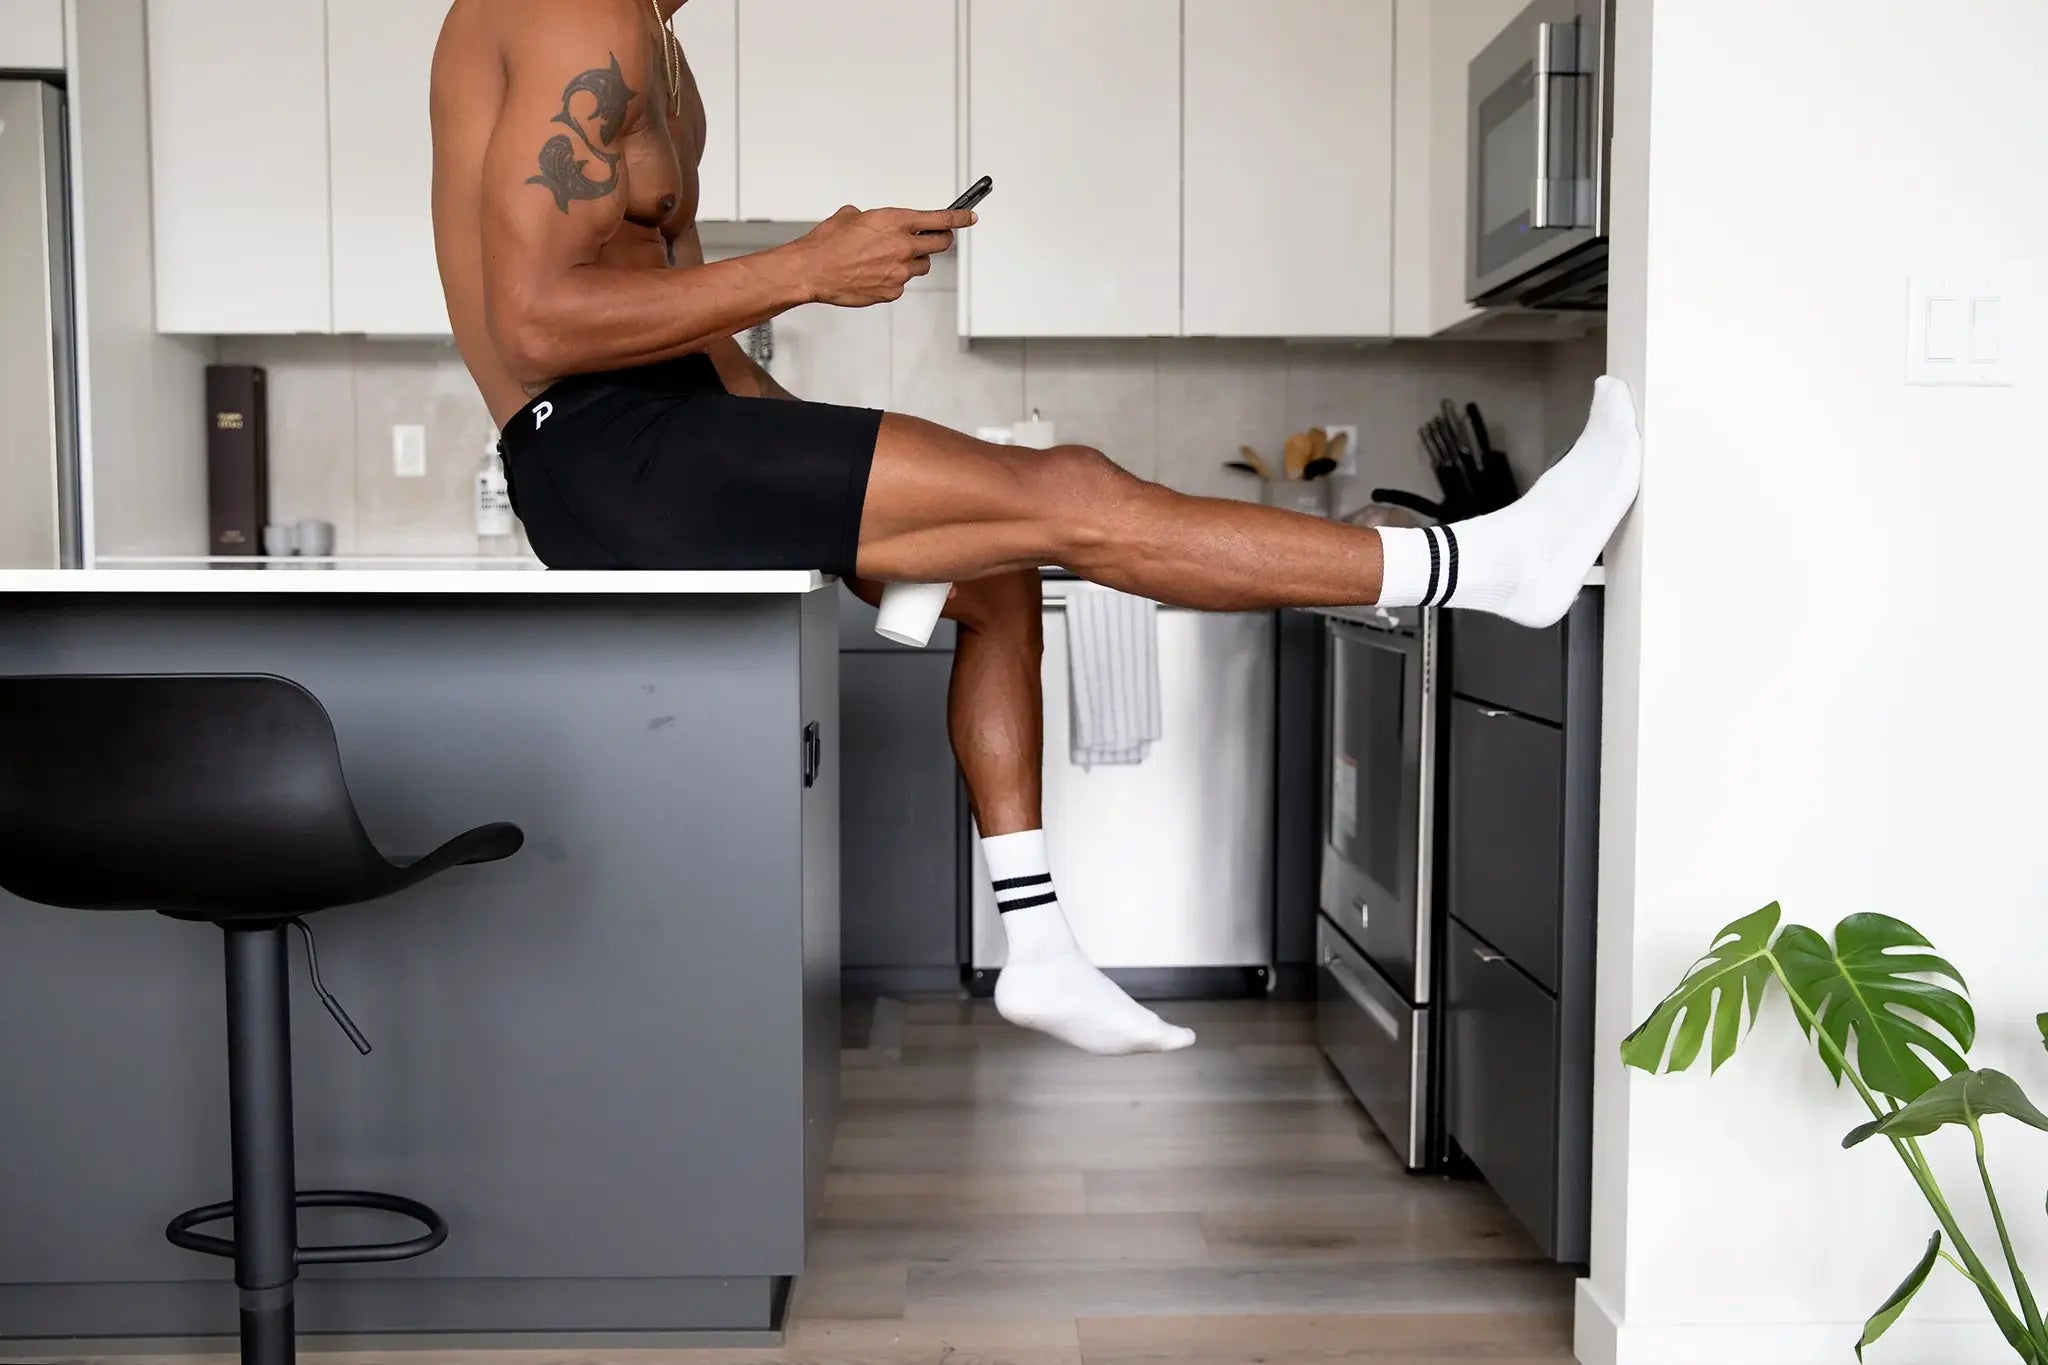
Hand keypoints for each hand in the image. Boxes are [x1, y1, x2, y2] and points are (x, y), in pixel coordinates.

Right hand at [793, 206, 977, 306]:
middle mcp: (903, 246)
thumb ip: (874, 218)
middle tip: (934, 238)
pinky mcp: (892, 291)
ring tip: (888, 258)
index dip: (959, 218)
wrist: (812, 270)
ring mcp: (900, 271)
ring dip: (913, 260)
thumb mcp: (851, 216)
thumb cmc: (827, 243)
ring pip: (921, 266)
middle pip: (940, 245)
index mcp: (896, 221)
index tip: (970, 217)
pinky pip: (902, 283)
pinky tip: (873, 273)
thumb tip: (876, 223)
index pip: (941, 218)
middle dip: (940, 240)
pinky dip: (894, 278)